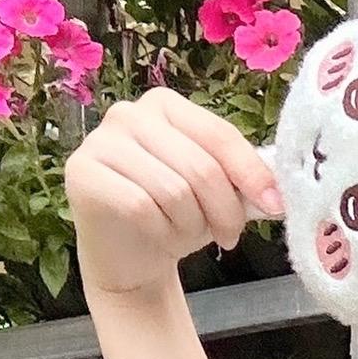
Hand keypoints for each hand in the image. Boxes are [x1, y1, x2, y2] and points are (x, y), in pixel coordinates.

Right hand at [65, 86, 285, 303]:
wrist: (129, 254)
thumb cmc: (175, 215)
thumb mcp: (216, 193)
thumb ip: (241, 180)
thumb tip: (276, 192)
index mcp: (166, 105)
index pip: (219, 135)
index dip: (252, 174)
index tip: (274, 206)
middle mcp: (129, 114)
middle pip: (200, 167)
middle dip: (224, 211)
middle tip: (229, 235)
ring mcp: (100, 140)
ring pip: (173, 190)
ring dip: (191, 225)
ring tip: (187, 235)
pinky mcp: (81, 173)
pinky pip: (140, 206)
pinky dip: (161, 232)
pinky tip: (159, 237)